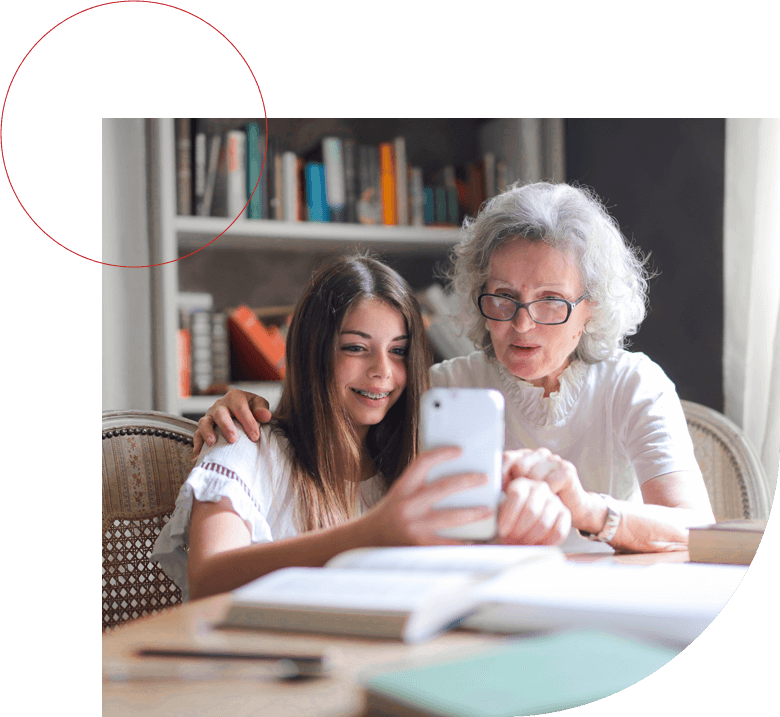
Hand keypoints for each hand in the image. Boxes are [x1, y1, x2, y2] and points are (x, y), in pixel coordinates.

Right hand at [193, 389, 271, 456]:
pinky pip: (197, 434)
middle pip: (220, 414)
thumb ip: (262, 409)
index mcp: (234, 397)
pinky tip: (200, 454)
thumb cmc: (250, 408)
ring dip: (207, 433)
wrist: (238, 409)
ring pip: (205, 422)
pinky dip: (198, 444)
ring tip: (212, 443)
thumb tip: (265, 416)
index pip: (240, 408)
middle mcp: (220, 405)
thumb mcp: (258, 404)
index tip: (255, 437)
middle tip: (233, 439)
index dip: (248, 422)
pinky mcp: (203, 427)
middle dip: (226, 426)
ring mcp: (210, 416)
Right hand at [360, 447, 493, 546]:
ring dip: (473, 513)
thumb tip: (451, 477)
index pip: (423, 462)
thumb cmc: (387, 515)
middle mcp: (407, 505)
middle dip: (468, 481)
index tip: (459, 450)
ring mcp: (414, 527)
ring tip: (488, 509)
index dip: (442, 453)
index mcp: (402, 488)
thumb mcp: (399, 493)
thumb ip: (419, 485)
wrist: (366, 541)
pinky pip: (449, 543)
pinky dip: (465, 541)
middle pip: (443, 487)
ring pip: (451, 517)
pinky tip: (477, 539)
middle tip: (484, 478)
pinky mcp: (420, 546)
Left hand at [496, 476, 570, 544]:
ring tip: (520, 543)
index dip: (509, 516)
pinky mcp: (565, 514)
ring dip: (530, 538)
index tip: (502, 531)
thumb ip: (493, 512)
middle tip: (511, 540)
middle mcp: (539, 488)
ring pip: (544, 522)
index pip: (517, 495)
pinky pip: (558, 531)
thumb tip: (484, 516)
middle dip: (519, 530)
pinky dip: (546, 543)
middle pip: (531, 510)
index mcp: (521, 483)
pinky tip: (535, 545)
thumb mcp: (497, 512)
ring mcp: (554, 500)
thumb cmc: (508, 519)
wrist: (525, 524)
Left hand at [501, 448, 591, 529]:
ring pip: (533, 476)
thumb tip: (487, 491)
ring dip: (533, 495)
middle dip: (517, 487)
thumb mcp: (521, 493)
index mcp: (525, 456)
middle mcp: (539, 454)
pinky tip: (550, 501)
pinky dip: (547, 497)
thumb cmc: (542, 502)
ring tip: (535, 505)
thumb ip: (506, 487)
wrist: (574, 508)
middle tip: (518, 504)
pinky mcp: (567, 470)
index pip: (506, 458)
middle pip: (519, 467)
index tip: (497, 493)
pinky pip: (549, 484)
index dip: (500, 475)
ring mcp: (553, 460)